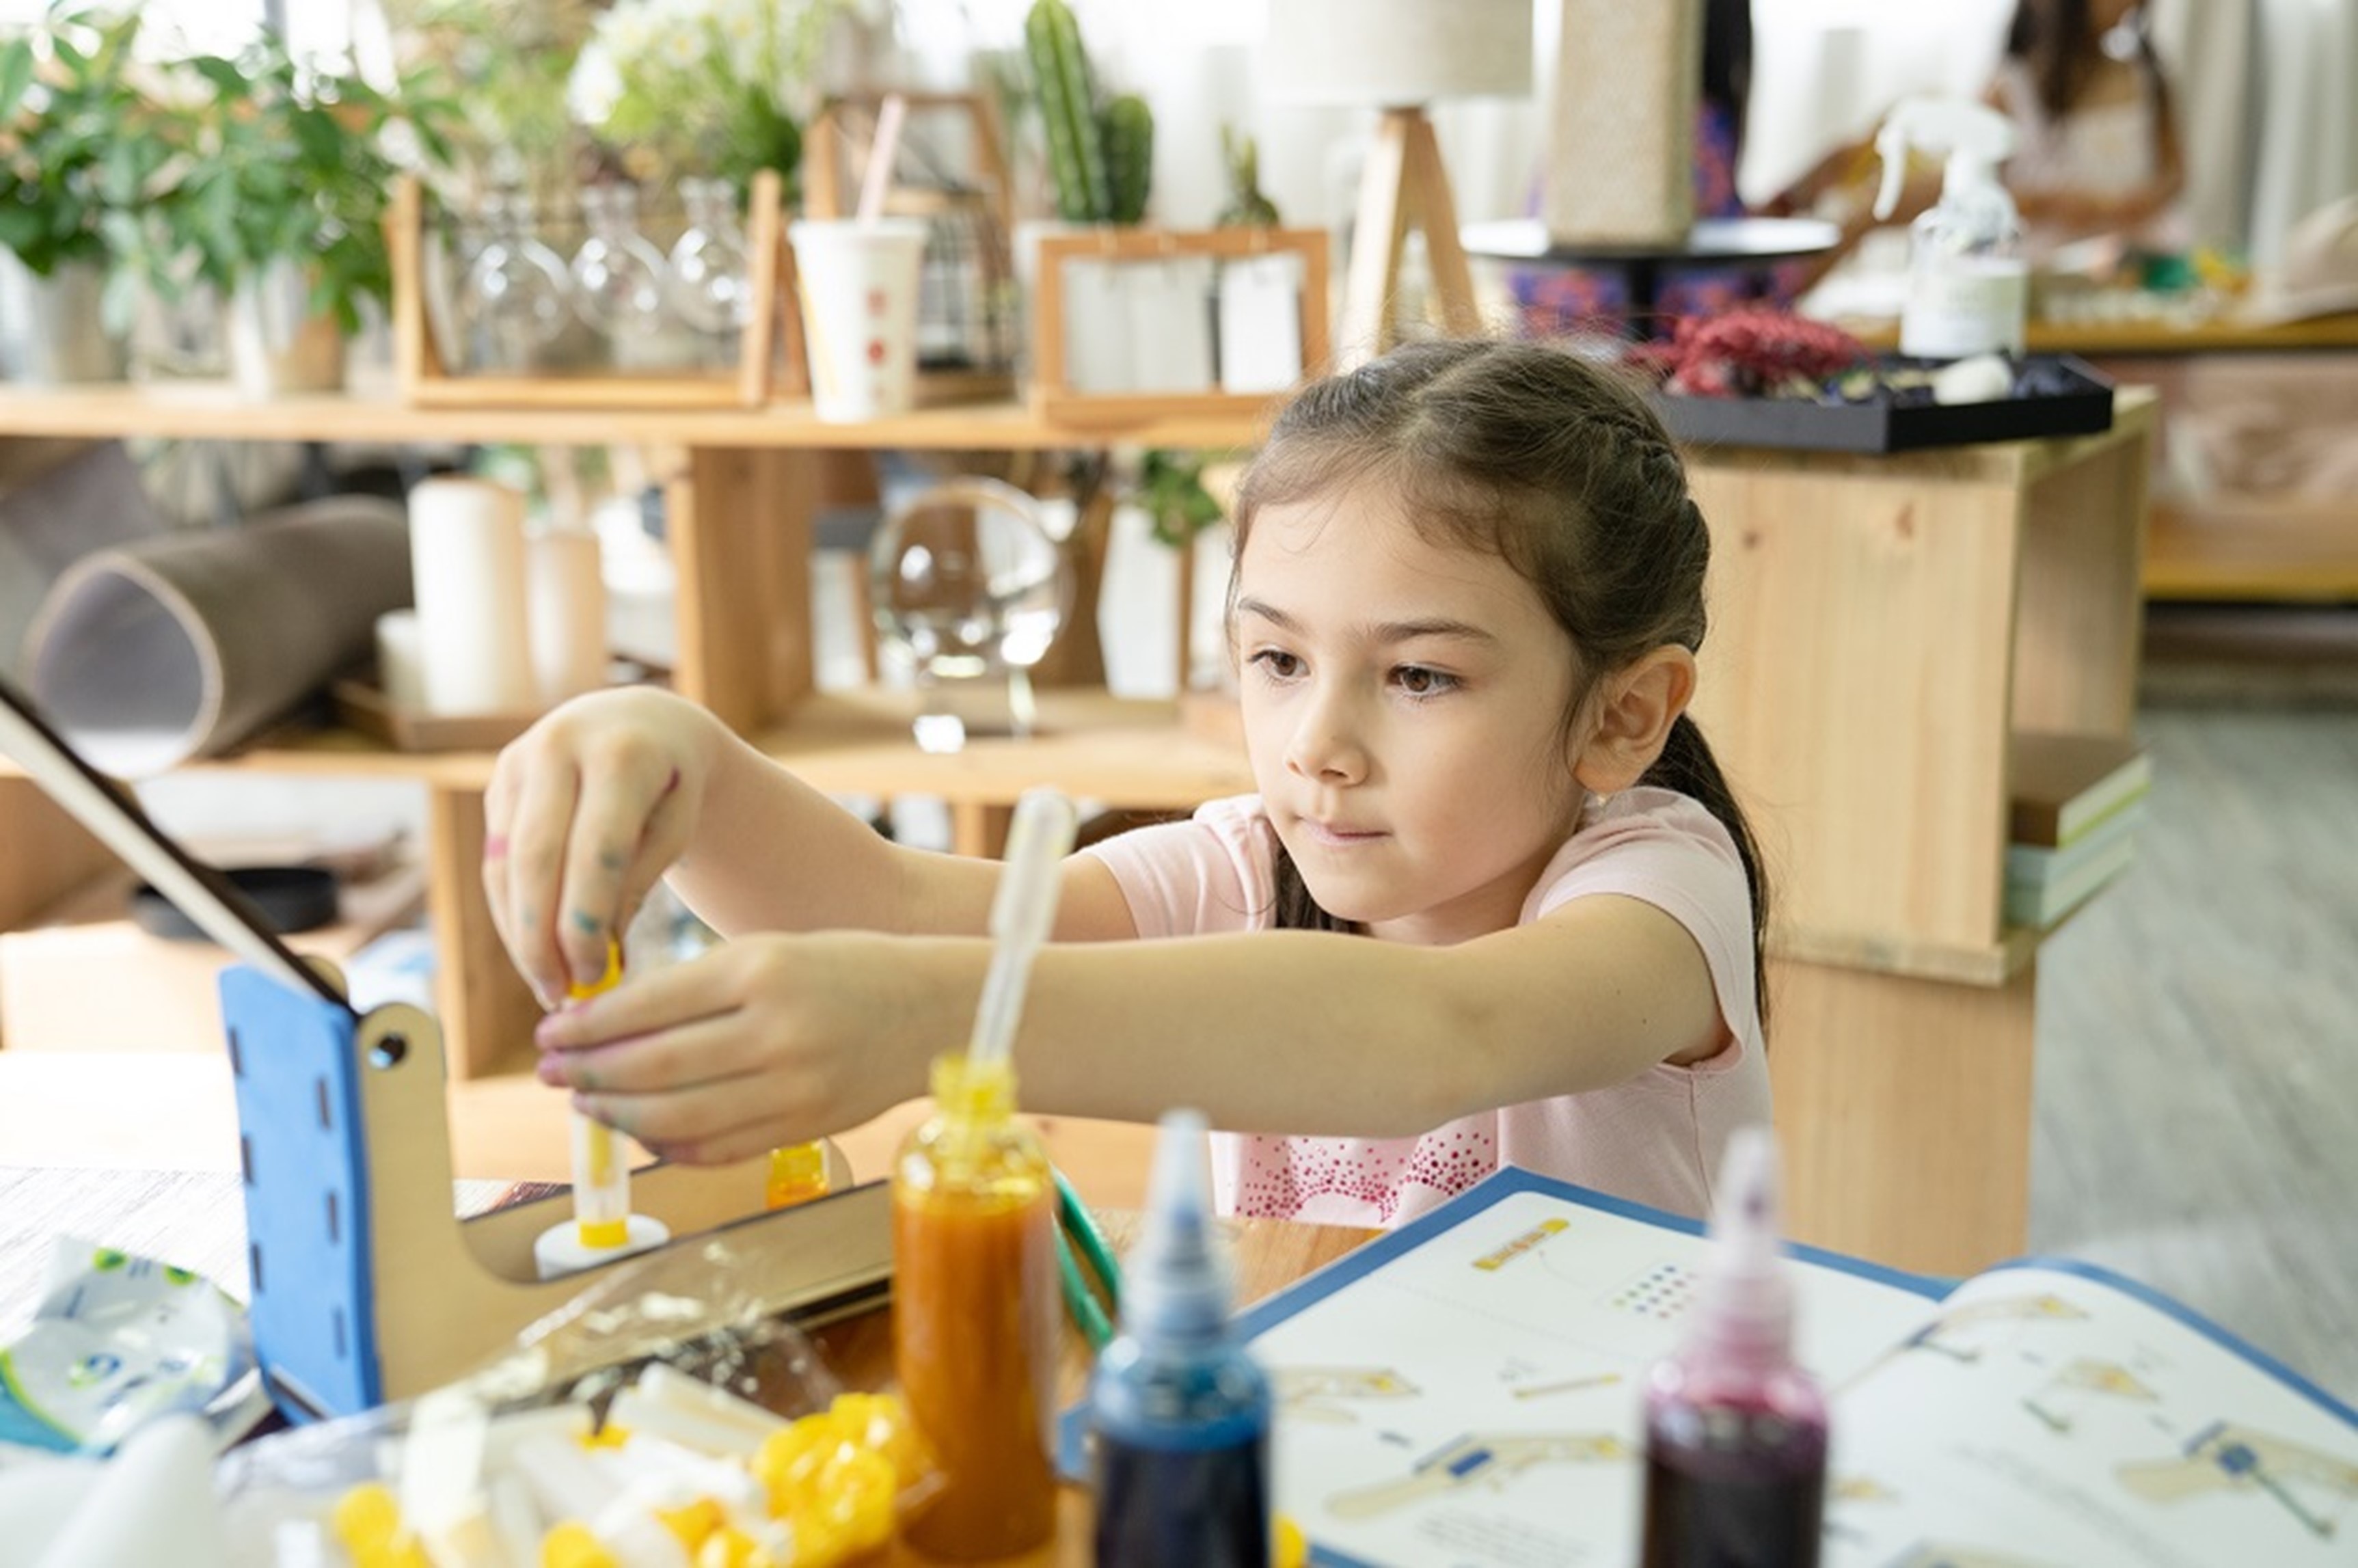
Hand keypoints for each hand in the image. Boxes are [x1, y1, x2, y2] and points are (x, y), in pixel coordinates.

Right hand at [483, 688, 727, 1006]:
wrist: (643, 722)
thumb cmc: (671, 786)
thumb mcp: (675, 827)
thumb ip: (636, 883)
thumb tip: (596, 956)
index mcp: (621, 753)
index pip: (596, 848)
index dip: (587, 919)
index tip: (595, 976)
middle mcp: (560, 746)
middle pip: (537, 858)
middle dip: (542, 937)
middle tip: (560, 995)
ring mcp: (520, 760)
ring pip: (505, 863)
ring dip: (520, 933)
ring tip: (548, 986)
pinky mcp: (499, 780)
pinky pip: (495, 858)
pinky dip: (510, 911)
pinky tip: (531, 952)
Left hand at [530, 931, 956, 1163]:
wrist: (933, 1010)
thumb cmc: (846, 969)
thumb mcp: (771, 951)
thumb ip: (696, 987)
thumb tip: (607, 1029)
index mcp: (760, 968)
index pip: (647, 1006)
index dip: (587, 1028)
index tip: (549, 1034)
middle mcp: (775, 1029)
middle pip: (653, 1066)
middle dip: (587, 1074)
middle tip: (549, 1074)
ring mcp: (792, 1084)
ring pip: (678, 1115)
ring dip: (618, 1115)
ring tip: (587, 1105)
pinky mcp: (804, 1125)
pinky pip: (717, 1147)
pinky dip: (669, 1146)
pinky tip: (643, 1133)